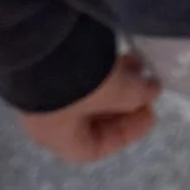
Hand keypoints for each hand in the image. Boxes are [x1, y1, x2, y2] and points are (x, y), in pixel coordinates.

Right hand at [18, 51, 160, 165]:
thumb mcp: (114, 92)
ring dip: (115, 84)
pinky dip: (102, 69)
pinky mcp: (43, 66)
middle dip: (123, 105)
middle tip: (146, 86)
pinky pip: (78, 75)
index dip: (126, 135)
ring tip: (137, 63)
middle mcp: (45, 120)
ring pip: (86, 95)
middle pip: (91, 122)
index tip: (150, 112)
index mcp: (57, 137)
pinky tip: (118, 53)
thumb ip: (136, 95)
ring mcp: (41, 93)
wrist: (38, 40)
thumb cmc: (76, 80)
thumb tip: (152, 91)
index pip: (93, 149)